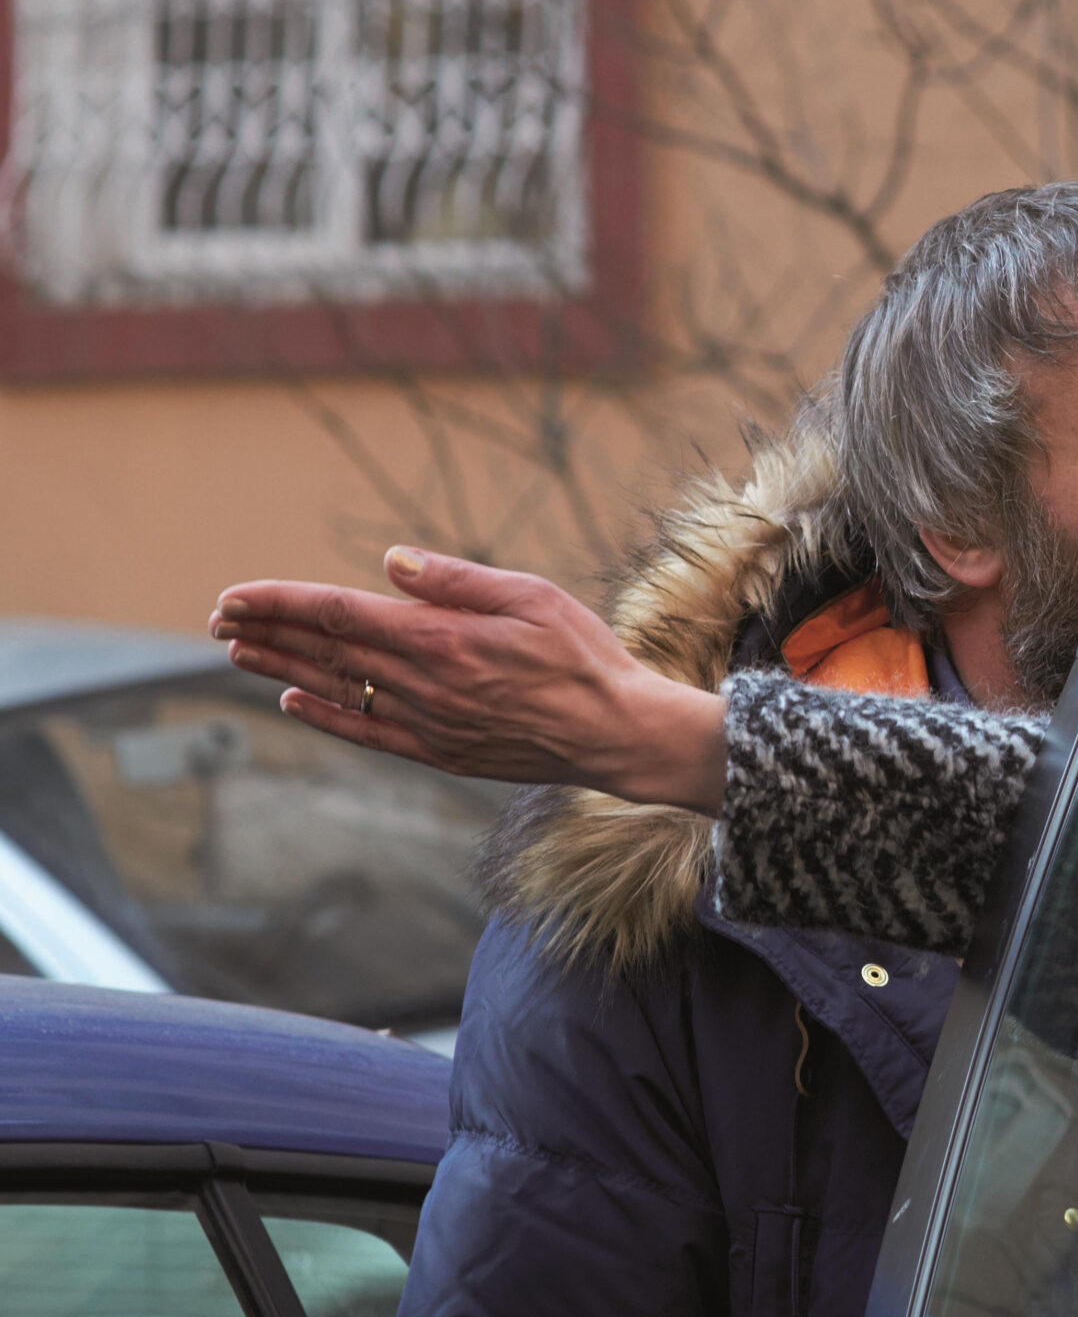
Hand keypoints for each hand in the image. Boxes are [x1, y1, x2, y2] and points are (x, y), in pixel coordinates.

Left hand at [211, 547, 728, 812]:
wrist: (619, 734)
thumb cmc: (585, 657)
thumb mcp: (533, 597)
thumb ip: (458, 580)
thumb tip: (390, 563)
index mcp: (443, 639)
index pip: (339, 614)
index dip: (280, 603)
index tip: (235, 595)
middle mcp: (425, 684)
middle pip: (326, 652)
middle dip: (266, 632)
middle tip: (218, 619)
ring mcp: (430, 723)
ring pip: (337, 691)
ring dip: (281, 669)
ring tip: (238, 652)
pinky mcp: (442, 753)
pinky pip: (368, 734)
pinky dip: (327, 717)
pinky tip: (295, 702)